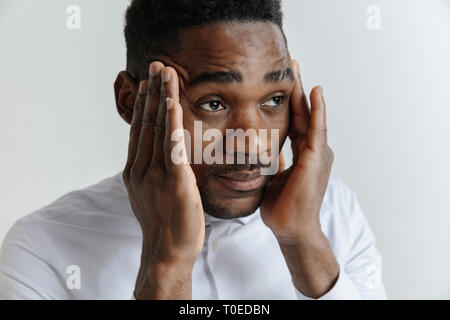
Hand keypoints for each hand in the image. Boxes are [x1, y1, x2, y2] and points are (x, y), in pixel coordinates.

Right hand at [122, 62, 203, 298]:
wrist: (167, 251)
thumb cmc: (164, 223)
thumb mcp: (151, 193)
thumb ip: (151, 170)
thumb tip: (155, 155)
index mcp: (135, 170)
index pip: (140, 130)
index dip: (145, 104)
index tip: (149, 82)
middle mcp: (141, 169)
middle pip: (146, 123)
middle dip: (152, 92)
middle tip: (157, 65)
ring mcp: (155, 175)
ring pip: (157, 129)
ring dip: (162, 98)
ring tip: (165, 74)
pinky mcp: (174, 182)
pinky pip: (173, 147)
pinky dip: (172, 123)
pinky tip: (173, 104)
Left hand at [260, 59, 337, 297]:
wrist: (291, 229)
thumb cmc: (282, 207)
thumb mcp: (274, 178)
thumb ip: (273, 164)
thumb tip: (262, 155)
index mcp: (302, 154)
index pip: (295, 120)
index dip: (288, 100)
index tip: (280, 81)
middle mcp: (312, 151)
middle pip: (304, 113)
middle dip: (296, 89)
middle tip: (290, 64)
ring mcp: (317, 155)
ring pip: (311, 116)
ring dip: (305, 92)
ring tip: (299, 69)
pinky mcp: (317, 160)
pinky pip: (316, 130)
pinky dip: (317, 111)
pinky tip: (314, 91)